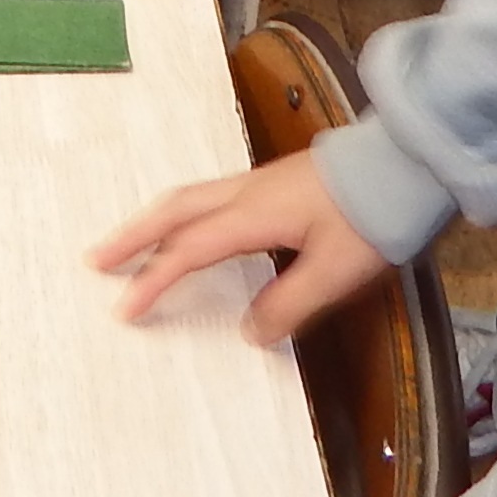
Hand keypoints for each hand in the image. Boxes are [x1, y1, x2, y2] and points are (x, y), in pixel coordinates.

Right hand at [89, 153, 391, 345]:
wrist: (401, 164)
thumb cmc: (370, 218)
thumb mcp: (334, 272)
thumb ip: (289, 304)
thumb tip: (247, 331)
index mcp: (251, 216)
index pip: (188, 250)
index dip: (153, 280)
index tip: (124, 309)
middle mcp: (244, 194)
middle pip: (173, 210)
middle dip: (132, 235)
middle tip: (95, 259)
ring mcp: (257, 183)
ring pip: (188, 199)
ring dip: (153, 222)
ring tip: (129, 243)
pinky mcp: (272, 183)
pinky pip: (208, 197)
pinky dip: (181, 214)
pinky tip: (190, 229)